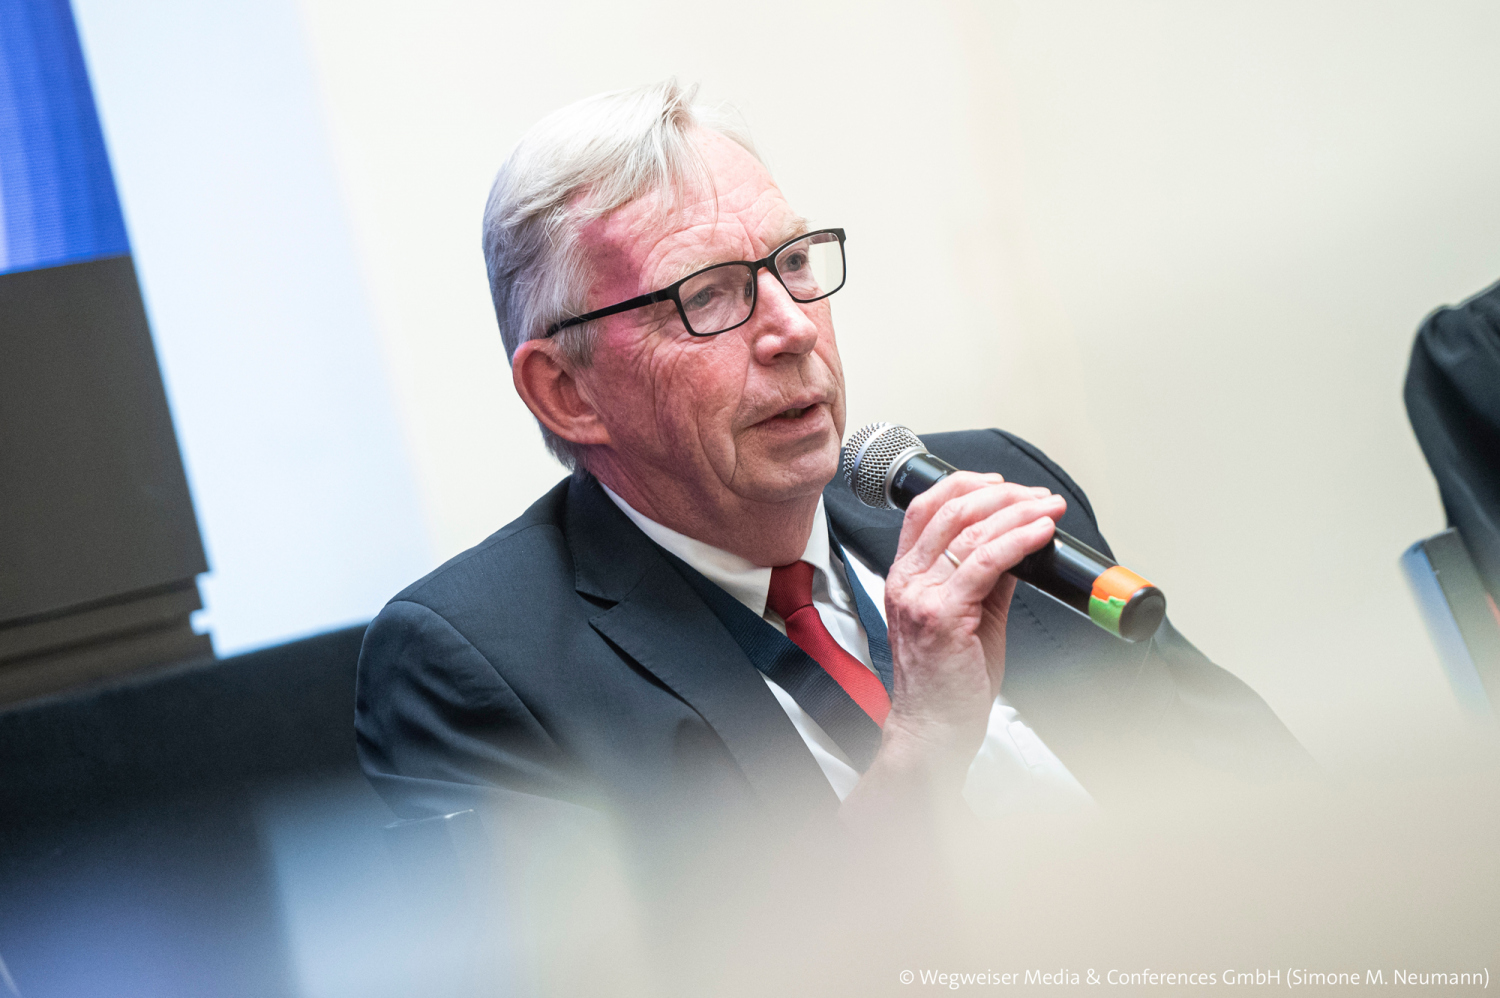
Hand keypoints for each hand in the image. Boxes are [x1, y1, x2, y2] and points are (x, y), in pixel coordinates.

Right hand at [841, 472, 1064, 822]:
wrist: (932, 731)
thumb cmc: (945, 684)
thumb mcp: (966, 617)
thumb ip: (987, 579)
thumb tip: (1017, 545)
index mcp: (905, 577)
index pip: (924, 509)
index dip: (963, 485)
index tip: (1001, 484)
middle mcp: (907, 581)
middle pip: (950, 511)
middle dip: (1001, 494)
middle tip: (1036, 496)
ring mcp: (922, 597)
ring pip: (971, 531)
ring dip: (1018, 512)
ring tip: (1048, 508)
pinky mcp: (944, 616)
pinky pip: (986, 563)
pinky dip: (1018, 541)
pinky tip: (1041, 533)